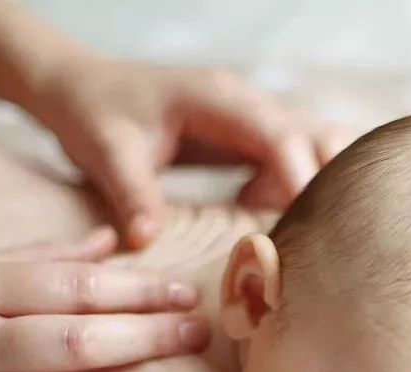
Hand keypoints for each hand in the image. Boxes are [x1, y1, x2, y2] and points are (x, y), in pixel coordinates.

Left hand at [26, 57, 351, 245]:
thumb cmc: (94, 113)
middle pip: (319, 137)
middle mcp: (248, 104)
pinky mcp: (252, 140)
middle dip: (328, 187)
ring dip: (316, 192)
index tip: (306, 227)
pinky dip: (297, 194)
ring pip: (318, 148)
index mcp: (218, 99)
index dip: (298, 180)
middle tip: (312, 243)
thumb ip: (132, 193)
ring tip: (287, 236)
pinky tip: (264, 223)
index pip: (279, 136)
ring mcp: (255, 120)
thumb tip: (148, 240)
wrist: (83, 89)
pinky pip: (297, 164)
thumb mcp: (107, 152)